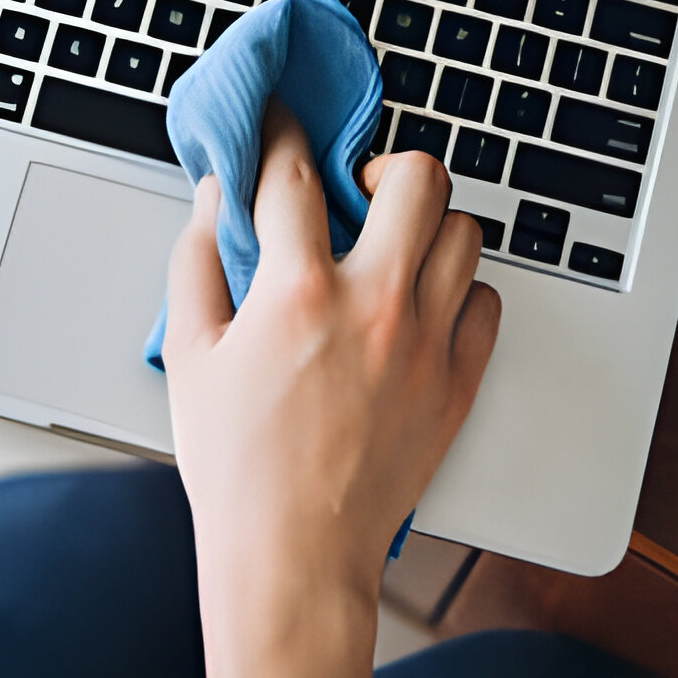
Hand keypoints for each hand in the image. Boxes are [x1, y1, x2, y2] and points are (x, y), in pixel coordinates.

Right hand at [161, 108, 500, 677]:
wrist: (294, 554)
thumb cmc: (236, 465)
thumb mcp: (188, 354)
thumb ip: (197, 262)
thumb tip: (211, 201)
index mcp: (297, 291)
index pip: (295, 173)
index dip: (282, 134)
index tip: (280, 124)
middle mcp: (373, 304)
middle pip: (417, 178)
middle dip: (386, 165)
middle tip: (361, 189)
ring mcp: (425, 344)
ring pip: (465, 233)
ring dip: (429, 226)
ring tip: (396, 245)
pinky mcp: (457, 384)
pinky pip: (488, 303)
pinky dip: (460, 293)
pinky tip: (422, 306)